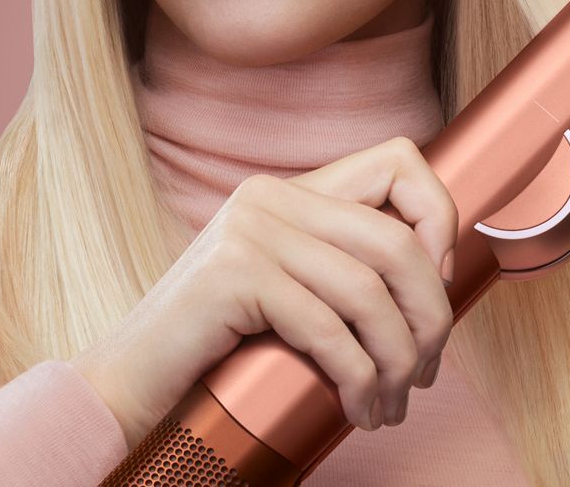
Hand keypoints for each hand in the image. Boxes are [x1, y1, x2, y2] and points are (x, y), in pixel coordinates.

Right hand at [71, 135, 458, 447]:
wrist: (130, 382)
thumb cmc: (217, 348)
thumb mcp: (287, 289)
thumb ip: (339, 265)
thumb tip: (439, 278)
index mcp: (288, 190)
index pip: (398, 160)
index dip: (438, 217)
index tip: (436, 286)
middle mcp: (269, 196)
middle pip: (397, 240)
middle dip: (430, 316)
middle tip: (424, 373)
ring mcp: (249, 231)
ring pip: (370, 293)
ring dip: (397, 362)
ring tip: (391, 404)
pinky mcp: (234, 276)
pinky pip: (329, 331)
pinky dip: (358, 380)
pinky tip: (357, 410)